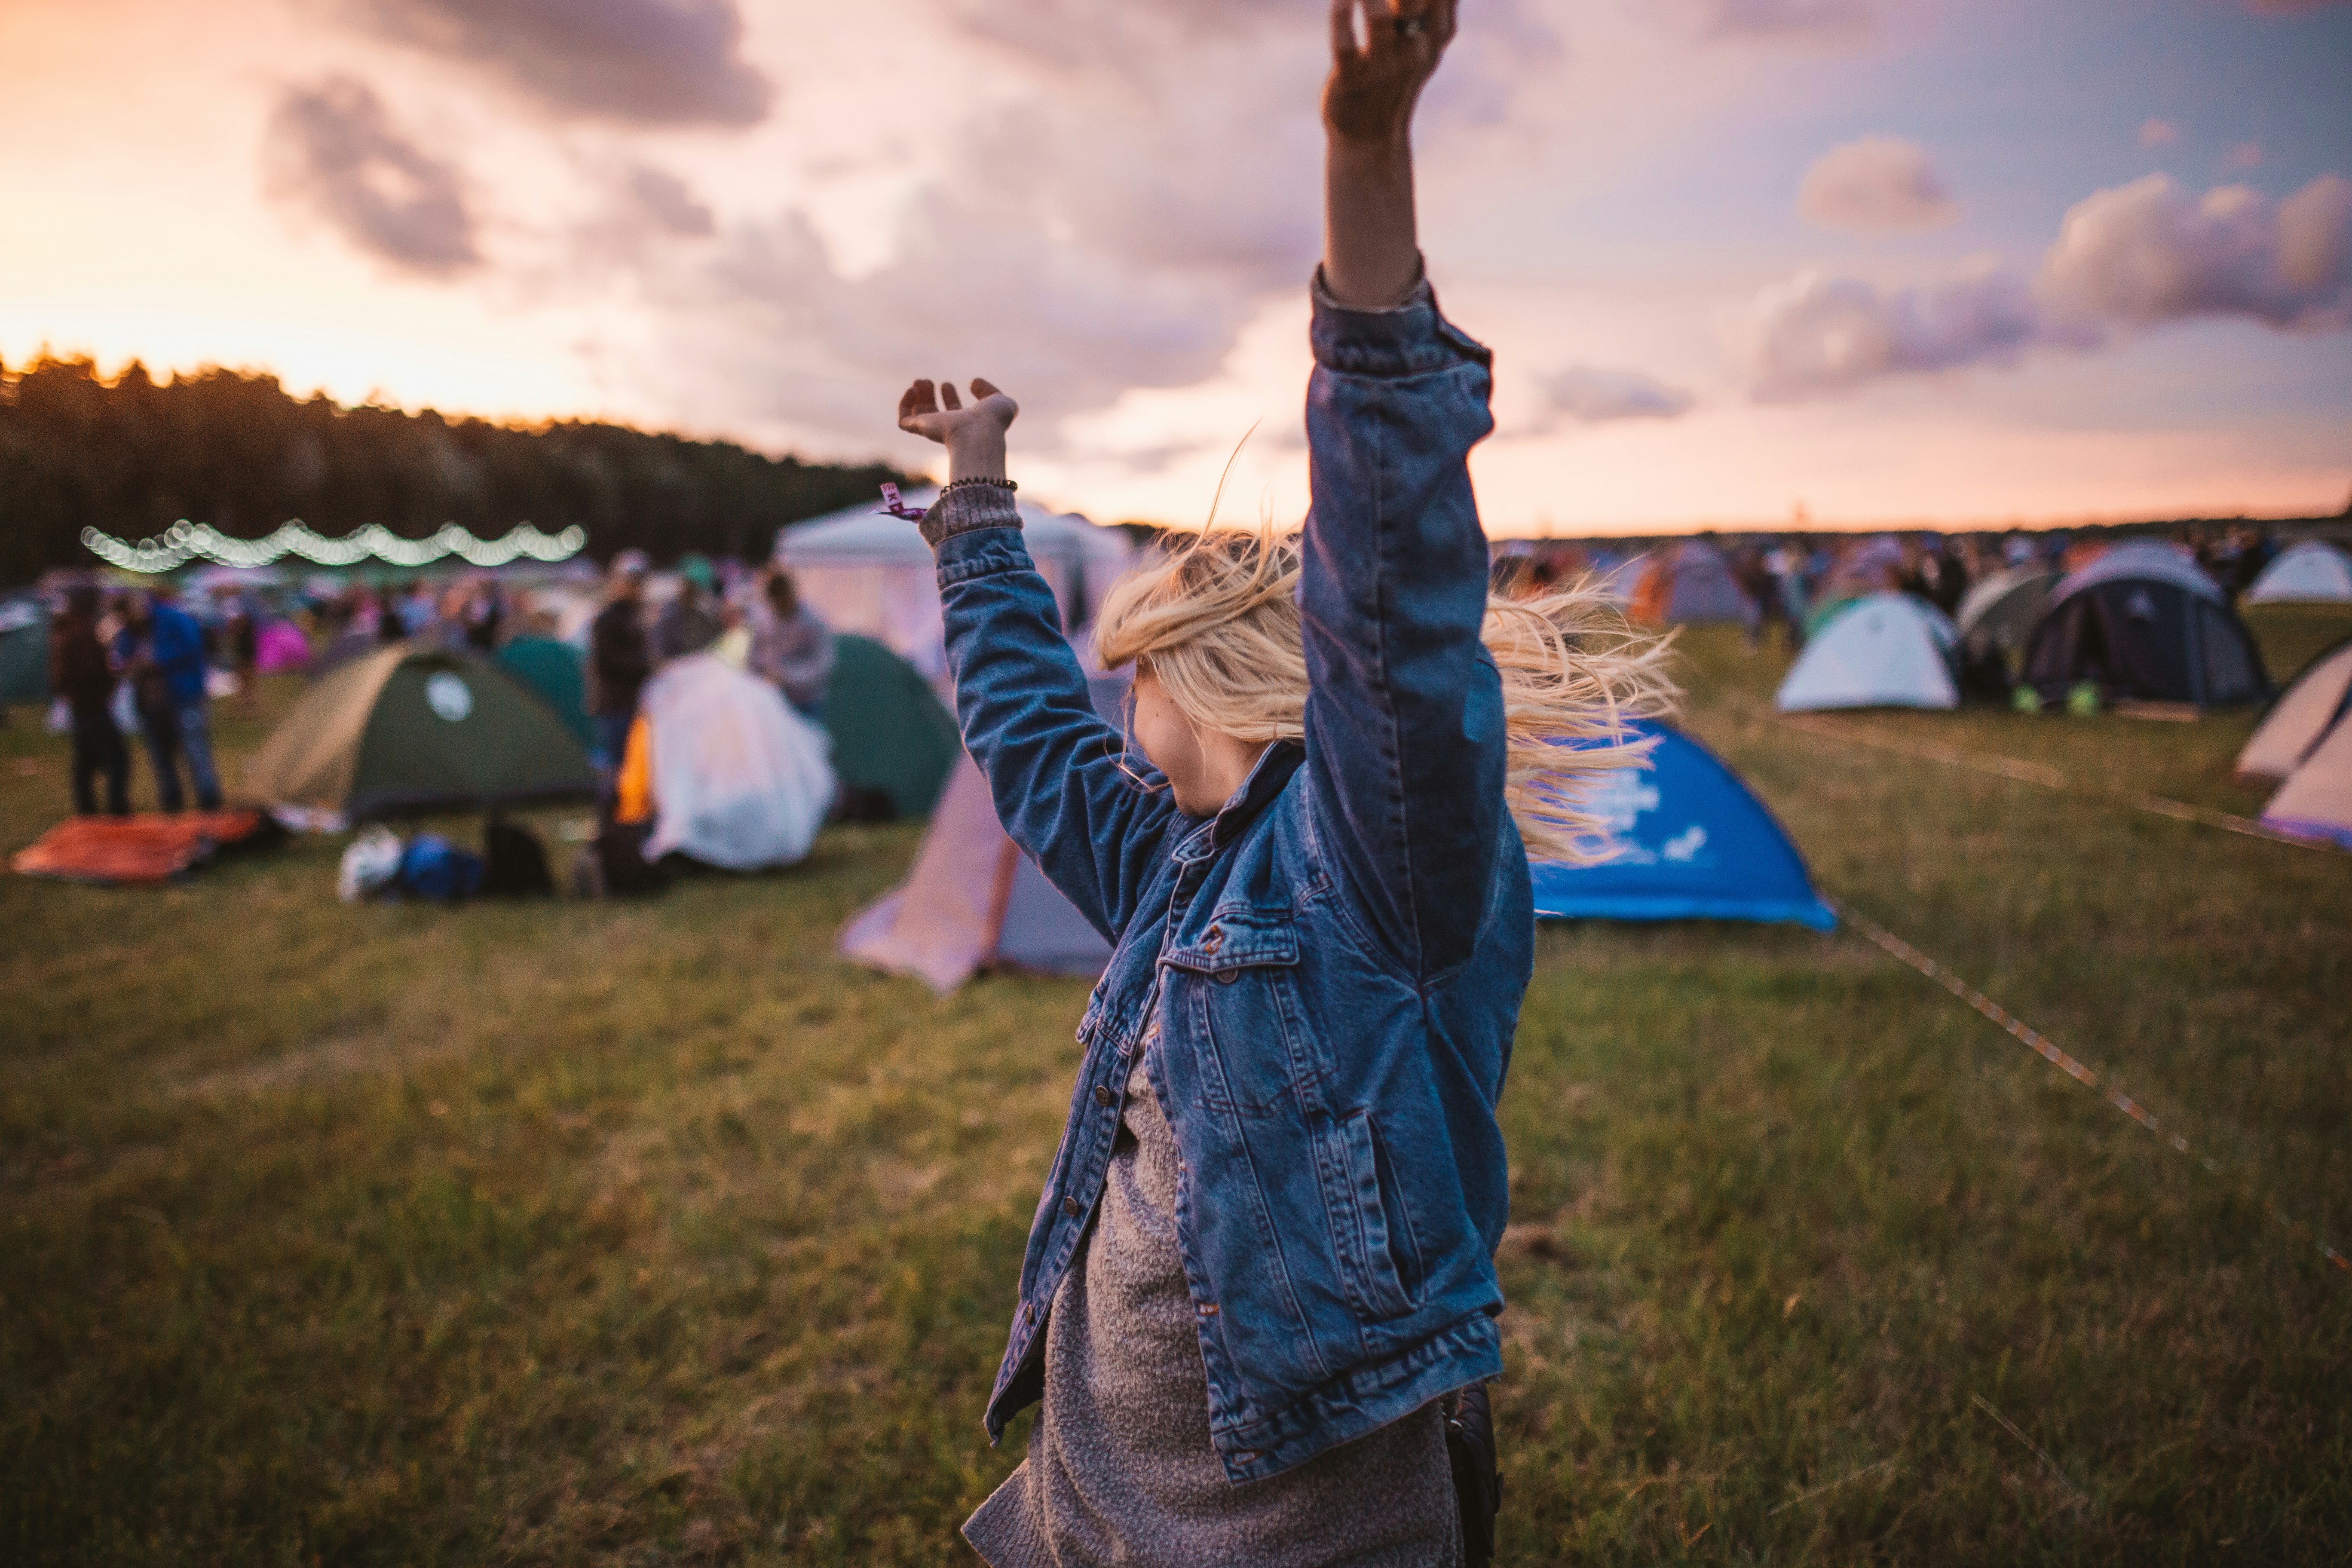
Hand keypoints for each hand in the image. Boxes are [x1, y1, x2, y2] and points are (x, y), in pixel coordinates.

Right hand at [898, 377, 1018, 481]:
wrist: (980, 432)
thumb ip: (988, 390)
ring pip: (917, 416)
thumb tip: (973, 382)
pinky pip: (904, 421)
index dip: (949, 397)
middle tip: (928, 382)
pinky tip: (912, 391)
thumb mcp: (999, 400)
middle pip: (933, 413)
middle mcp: (949, 427)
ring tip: (919, 382)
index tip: (947, 385)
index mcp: (967, 423)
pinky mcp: (921, 428)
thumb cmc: (993, 420)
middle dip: (929, 395)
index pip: (954, 412)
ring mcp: (934, 429)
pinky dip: (904, 404)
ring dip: (916, 396)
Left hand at [1323, 0, 1454, 147]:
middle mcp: (1416, 50)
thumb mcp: (1425, 43)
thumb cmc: (1396, 80)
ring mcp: (1384, 67)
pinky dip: (1341, 15)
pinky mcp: (1351, 79)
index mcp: (1437, 35)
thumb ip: (1438, 6)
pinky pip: (1346, 42)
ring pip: (1380, 19)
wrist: (1371, 138)